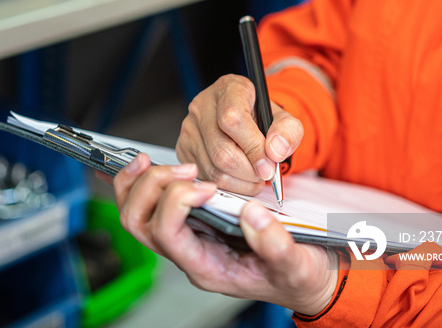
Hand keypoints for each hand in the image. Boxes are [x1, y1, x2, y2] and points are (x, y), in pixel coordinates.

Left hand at [106, 153, 338, 315]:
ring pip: (137, 213)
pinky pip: (149, 205)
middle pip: (139, 222)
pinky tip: (154, 164)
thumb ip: (275, 244)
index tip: (209, 186)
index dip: (176, 202)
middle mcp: (188, 254)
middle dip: (151, 187)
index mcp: (206, 268)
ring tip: (154, 160)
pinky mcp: (190, 224)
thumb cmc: (298, 276)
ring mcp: (185, 239)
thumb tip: (250, 213)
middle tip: (184, 169)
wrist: (305, 280)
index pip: (167, 234)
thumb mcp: (297, 265)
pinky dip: (143, 182)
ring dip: (139, 183)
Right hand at [176, 74, 303, 194]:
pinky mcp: (183, 149)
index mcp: (229, 89)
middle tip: (265, 174)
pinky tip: (239, 177)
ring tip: (255, 177)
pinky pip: (205, 177)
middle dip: (250, 171)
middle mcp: (202, 106)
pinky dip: (228, 186)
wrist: (244, 119)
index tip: (269, 165)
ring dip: (241, 183)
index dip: (253, 147)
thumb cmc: (259, 117)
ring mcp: (189, 128)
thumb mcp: (282, 118)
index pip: (233, 119)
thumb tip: (275, 152)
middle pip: (222, 152)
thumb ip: (288, 131)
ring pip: (213, 170)